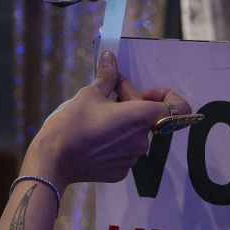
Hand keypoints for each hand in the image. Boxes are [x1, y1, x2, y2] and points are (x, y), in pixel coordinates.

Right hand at [23, 52, 188, 188]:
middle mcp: (142, 141)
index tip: (143, 93)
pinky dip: (113, 143)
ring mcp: (131, 159)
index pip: (177, 108)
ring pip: (134, 136)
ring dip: (122, 124)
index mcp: (140, 118)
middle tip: (107, 97)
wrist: (52, 161)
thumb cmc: (71, 124)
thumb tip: (111, 58)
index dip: (165, 96)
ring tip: (96, 119)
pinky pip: (123, 152)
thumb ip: (107, 77)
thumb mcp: (89, 94)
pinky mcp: (119, 172)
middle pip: (147, 118)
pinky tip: (93, 138)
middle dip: (131, 105)